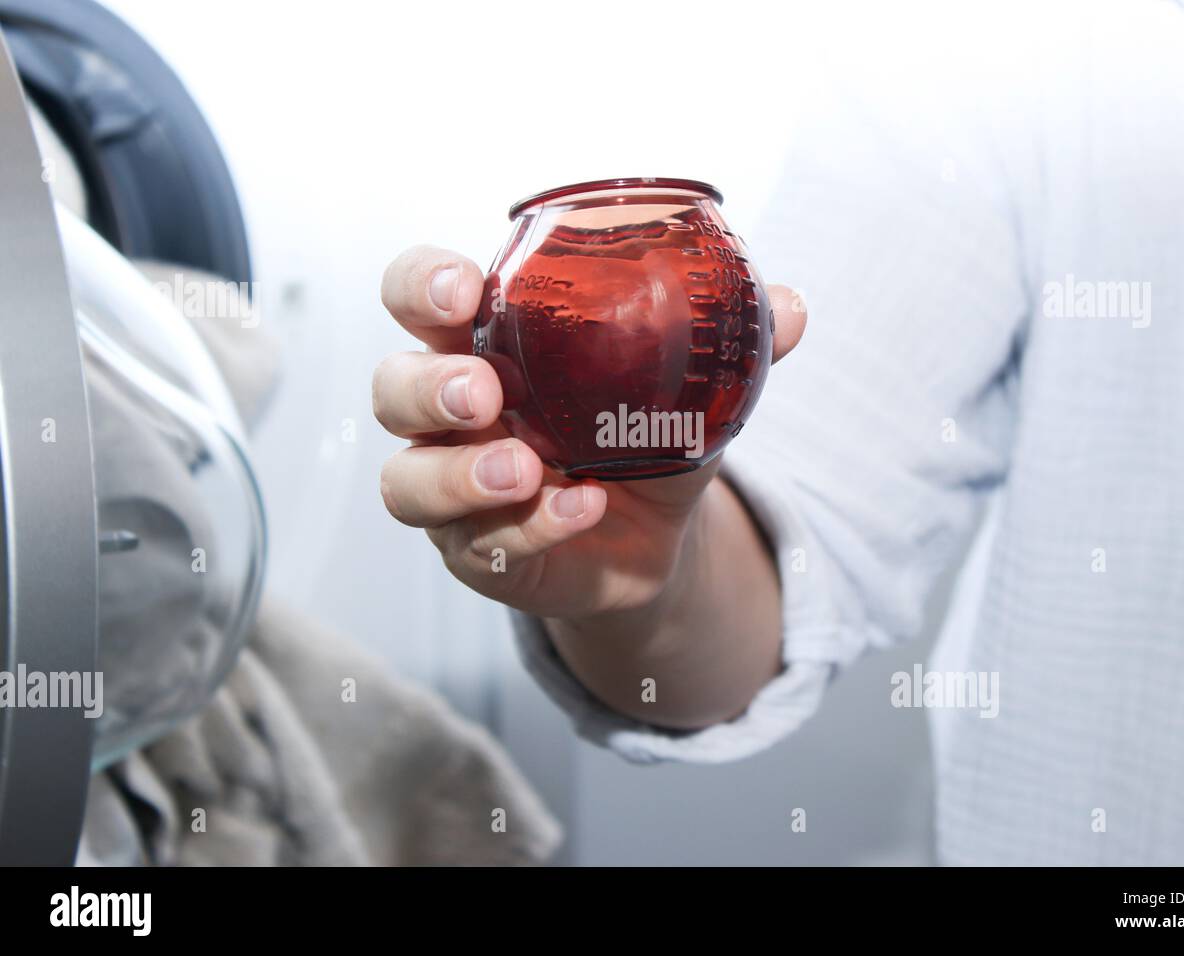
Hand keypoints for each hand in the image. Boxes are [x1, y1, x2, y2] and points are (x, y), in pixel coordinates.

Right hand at [373, 245, 806, 620]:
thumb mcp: (687, 384)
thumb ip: (732, 342)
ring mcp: (454, 484)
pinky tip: (583, 510)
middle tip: (485, 392)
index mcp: (489, 342)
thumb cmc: (645, 434)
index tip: (465, 289)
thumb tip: (790, 307)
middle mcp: (453, 411)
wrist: (657, 536)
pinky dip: (529, 528)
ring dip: (457, 474)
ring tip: (525, 471)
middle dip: (427, 386)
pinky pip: (476, 545)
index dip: (422, 286)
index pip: (420, 295)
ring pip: (406, 479)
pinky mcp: (474, 550)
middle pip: (392, 385)